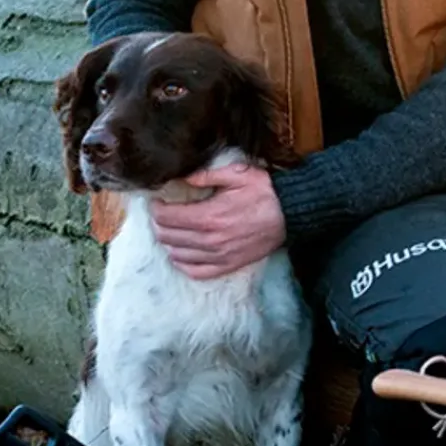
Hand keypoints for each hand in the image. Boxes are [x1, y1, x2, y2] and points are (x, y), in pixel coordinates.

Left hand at [149, 163, 285, 279]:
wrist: (290, 213)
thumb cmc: (264, 191)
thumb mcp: (237, 174)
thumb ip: (206, 175)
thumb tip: (182, 177)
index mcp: (209, 215)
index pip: (167, 218)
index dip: (156, 209)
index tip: (157, 202)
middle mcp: (210, 239)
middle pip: (168, 237)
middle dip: (159, 225)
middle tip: (162, 215)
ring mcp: (219, 255)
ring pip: (178, 255)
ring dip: (168, 243)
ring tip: (170, 232)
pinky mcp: (228, 265)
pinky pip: (196, 272)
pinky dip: (183, 264)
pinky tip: (180, 255)